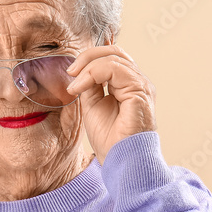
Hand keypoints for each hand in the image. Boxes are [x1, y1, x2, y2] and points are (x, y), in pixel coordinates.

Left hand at [64, 44, 156, 164]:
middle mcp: (138, 82)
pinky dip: (93, 73)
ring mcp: (141, 85)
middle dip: (88, 56)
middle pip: (114, 52)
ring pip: (113, 57)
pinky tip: (80, 87)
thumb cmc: (110, 140)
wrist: (121, 160)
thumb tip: (80, 70)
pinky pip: (115, 68)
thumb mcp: (93, 105)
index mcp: (128, 85)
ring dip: (87, 67)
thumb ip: (90, 86)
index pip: (112, 58)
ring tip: (74, 86)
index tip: (70, 73)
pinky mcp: (140, 91)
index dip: (89, 59)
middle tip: (70, 71)